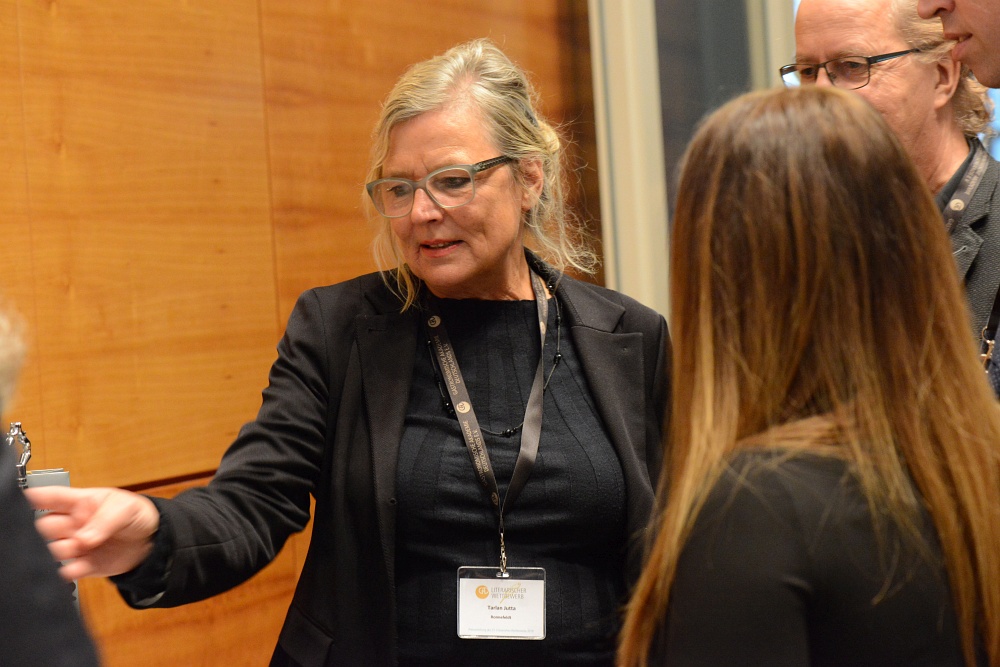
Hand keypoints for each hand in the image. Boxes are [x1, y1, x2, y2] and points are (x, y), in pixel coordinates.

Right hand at [24, 486, 159, 580]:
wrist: (152, 541)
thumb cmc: (136, 515)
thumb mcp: (125, 508)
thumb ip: (105, 521)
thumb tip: (84, 539)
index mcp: (80, 503)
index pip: (51, 497)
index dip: (34, 497)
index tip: (22, 500)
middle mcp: (72, 525)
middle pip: (44, 527)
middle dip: (43, 531)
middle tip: (62, 532)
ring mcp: (76, 546)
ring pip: (52, 550)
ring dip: (57, 551)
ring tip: (74, 548)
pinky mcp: (84, 566)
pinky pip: (68, 571)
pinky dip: (68, 572)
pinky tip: (74, 569)